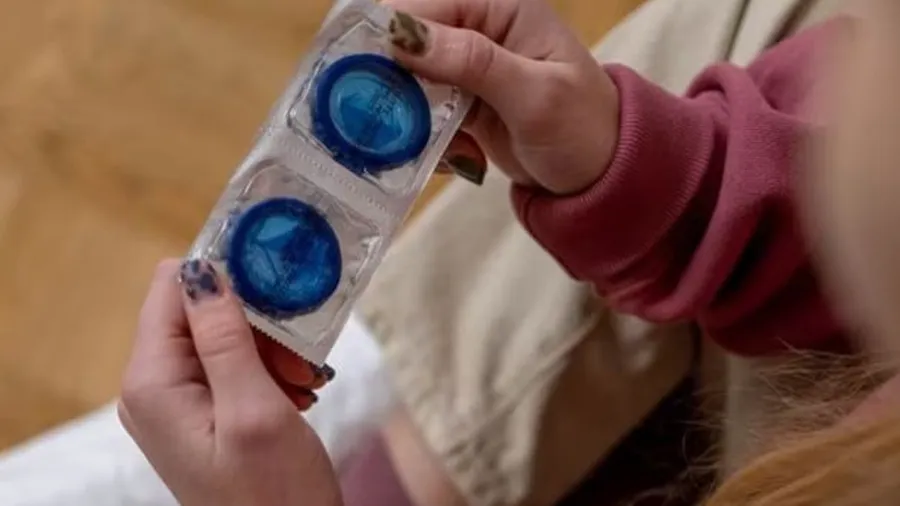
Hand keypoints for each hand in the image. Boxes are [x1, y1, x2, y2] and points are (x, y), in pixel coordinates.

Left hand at [118, 259, 341, 505]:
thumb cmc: (274, 495)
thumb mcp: (254, 410)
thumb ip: (224, 338)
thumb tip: (201, 269)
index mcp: (152, 383)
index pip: (172, 287)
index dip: (225, 275)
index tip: (278, 286)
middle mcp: (153, 388)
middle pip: (199, 311)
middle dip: (256, 322)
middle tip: (300, 357)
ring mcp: (175, 403)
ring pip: (222, 336)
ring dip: (270, 349)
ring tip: (303, 381)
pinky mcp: (200, 415)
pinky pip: (230, 366)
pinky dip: (268, 370)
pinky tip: (296, 393)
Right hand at [386, 0, 619, 194]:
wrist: (603, 178)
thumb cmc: (585, 129)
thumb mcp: (535, 95)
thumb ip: (474, 62)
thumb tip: (406, 36)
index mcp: (500, 9)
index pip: (428, 5)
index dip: (390, 33)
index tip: (359, 69)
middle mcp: (479, 31)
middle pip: (408, 41)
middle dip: (388, 78)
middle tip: (374, 116)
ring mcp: (467, 70)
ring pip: (408, 79)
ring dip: (401, 113)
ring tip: (404, 144)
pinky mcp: (461, 104)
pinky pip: (421, 111)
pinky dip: (419, 135)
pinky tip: (439, 157)